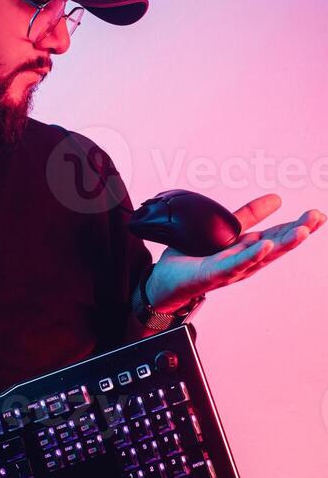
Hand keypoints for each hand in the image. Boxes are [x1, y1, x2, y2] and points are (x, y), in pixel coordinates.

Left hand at [146, 194, 326, 312]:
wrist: (166, 279)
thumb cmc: (196, 257)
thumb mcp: (226, 230)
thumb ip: (249, 215)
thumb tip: (277, 198)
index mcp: (250, 249)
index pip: (279, 235)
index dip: (299, 225)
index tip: (318, 214)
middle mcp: (246, 261)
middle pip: (277, 246)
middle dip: (299, 232)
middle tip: (317, 218)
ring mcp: (232, 269)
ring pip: (262, 256)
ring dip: (283, 244)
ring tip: (301, 231)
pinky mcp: (214, 274)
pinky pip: (235, 264)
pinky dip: (251, 256)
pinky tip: (264, 246)